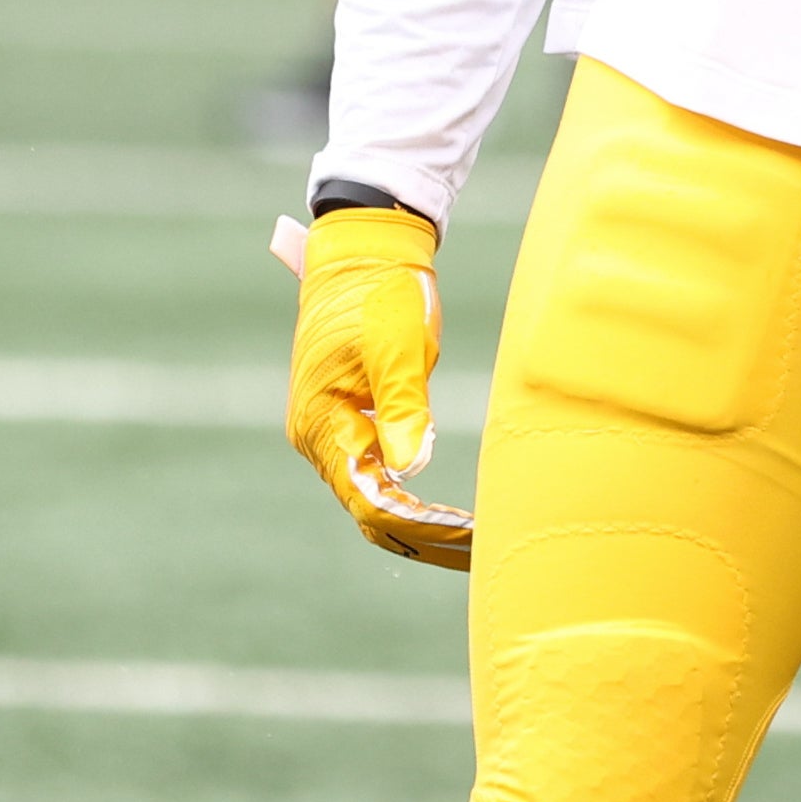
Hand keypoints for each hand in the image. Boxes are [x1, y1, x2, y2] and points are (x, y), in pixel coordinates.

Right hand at [281, 203, 474, 568]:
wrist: (365, 249)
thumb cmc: (382, 293)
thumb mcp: (398, 349)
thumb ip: (402, 408)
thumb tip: (410, 471)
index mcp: (322, 423)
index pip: (369, 499)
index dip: (420, 524)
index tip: (468, 535)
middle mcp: (319, 435)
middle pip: (369, 509)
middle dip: (424, 537)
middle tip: (482, 551)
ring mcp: (331, 429)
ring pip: (372, 498)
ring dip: (420, 524)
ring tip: (473, 543)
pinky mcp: (350, 419)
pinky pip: (376, 476)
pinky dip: (411, 501)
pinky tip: (448, 515)